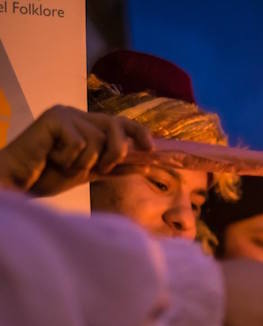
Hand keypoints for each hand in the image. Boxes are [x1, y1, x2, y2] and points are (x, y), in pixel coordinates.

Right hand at [0, 105, 152, 194]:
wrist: (19, 181)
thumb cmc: (49, 175)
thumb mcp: (90, 172)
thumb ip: (116, 168)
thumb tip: (146, 166)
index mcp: (87, 125)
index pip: (121, 122)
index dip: (138, 133)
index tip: (150, 148)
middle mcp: (78, 115)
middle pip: (115, 127)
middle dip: (116, 152)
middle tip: (100, 169)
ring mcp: (66, 114)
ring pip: (98, 140)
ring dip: (85, 162)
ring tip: (64, 164)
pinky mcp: (54, 117)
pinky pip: (80, 143)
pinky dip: (69, 159)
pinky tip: (52, 158)